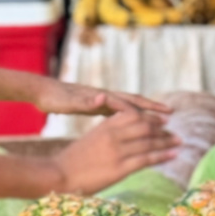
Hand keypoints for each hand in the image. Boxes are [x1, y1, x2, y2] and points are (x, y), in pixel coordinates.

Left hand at [30, 74, 171, 117]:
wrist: (43, 92)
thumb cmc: (56, 99)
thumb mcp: (69, 103)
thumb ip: (86, 101)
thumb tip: (102, 97)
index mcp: (102, 98)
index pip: (130, 105)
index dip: (148, 112)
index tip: (165, 118)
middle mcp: (105, 97)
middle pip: (135, 101)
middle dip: (153, 107)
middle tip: (171, 113)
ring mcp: (102, 100)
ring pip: (129, 106)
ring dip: (144, 111)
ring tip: (158, 117)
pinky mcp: (97, 105)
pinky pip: (120, 111)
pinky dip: (131, 116)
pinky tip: (134, 123)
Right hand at [52, 110, 177, 194]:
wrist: (58, 174)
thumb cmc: (73, 160)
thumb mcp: (92, 139)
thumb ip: (109, 133)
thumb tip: (124, 134)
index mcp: (105, 126)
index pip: (135, 115)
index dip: (152, 117)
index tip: (165, 119)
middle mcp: (113, 135)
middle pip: (146, 126)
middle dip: (163, 129)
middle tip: (175, 133)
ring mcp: (117, 151)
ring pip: (149, 142)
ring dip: (167, 141)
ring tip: (180, 142)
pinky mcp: (119, 168)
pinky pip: (147, 159)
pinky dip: (163, 156)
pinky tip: (173, 155)